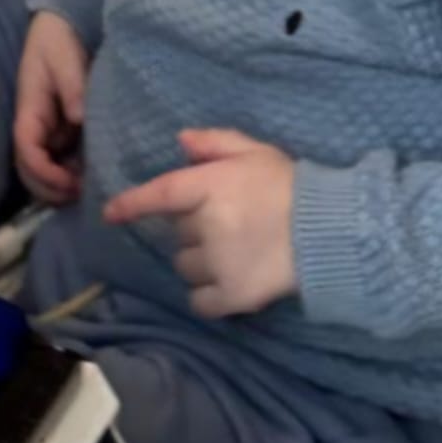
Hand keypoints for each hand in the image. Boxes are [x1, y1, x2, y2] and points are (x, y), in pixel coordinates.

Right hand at [13, 11, 87, 204]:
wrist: (62, 24)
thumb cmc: (59, 39)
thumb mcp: (66, 58)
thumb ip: (73, 87)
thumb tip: (79, 118)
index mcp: (29, 110)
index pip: (26, 151)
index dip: (43, 173)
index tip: (70, 182)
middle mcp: (34, 126)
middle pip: (30, 170)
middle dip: (51, 188)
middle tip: (83, 192)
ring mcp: (47, 129)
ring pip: (46, 169)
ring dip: (63, 183)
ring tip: (92, 185)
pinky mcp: (61, 127)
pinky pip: (62, 157)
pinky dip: (73, 170)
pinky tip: (94, 170)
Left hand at [104, 129, 296, 318]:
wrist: (331, 230)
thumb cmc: (293, 185)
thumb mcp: (257, 152)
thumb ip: (217, 143)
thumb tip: (180, 141)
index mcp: (210, 187)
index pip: (159, 195)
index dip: (132, 204)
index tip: (111, 214)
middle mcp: (207, 227)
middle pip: (179, 232)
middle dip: (194, 227)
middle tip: (227, 222)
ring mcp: (218, 265)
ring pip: (185, 265)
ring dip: (199, 259)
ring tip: (231, 252)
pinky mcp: (232, 297)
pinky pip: (199, 301)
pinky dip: (207, 294)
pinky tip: (227, 281)